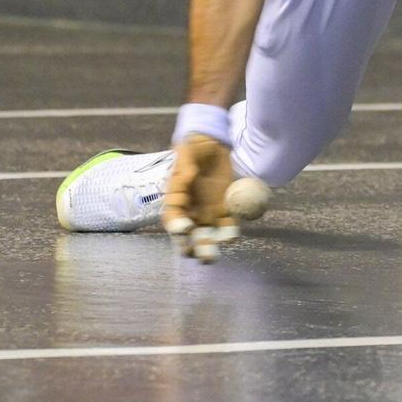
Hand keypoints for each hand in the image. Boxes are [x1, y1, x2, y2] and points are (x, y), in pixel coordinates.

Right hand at [163, 135, 238, 261]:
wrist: (214, 143)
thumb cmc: (194, 148)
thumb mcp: (186, 153)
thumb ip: (184, 167)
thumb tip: (185, 179)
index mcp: (176, 198)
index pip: (172, 216)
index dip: (176, 225)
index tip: (184, 230)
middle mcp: (190, 209)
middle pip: (187, 233)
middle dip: (189, 245)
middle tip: (193, 253)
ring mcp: (207, 211)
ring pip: (205, 234)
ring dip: (207, 247)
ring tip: (209, 258)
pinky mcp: (225, 209)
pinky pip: (226, 225)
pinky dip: (227, 233)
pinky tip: (229, 238)